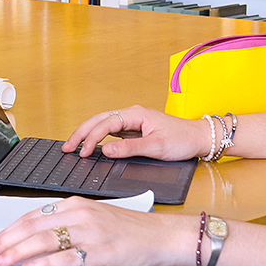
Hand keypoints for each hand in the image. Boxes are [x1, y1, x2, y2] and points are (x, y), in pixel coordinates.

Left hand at [0, 198, 193, 265]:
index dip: (8, 230)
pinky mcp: (100, 250)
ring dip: (17, 252)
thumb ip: (68, 225)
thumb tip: (38, 241)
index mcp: (75, 204)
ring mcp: (89, 232)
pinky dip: (46, 263)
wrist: (163, 236)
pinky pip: (67, 257)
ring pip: (44, 240)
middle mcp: (79, 214)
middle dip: (4, 242)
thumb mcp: (95, 219)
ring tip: (0, 262)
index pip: (32, 216)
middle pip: (32, 228)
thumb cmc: (131, 230)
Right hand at [61, 104, 204, 161]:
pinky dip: (98, 138)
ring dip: (87, 134)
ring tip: (73, 146)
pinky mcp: (135, 131)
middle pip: (99, 121)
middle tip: (67, 147)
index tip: (83, 152)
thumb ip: (129, 148)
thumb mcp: (156, 146)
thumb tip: (106, 150)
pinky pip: (111, 133)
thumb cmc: (182, 139)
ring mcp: (132, 123)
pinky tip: (92, 146)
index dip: (92, 138)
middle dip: (81, 133)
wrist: (199, 138)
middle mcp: (131, 115)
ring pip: (103, 125)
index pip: (106, 124)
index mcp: (135, 114)